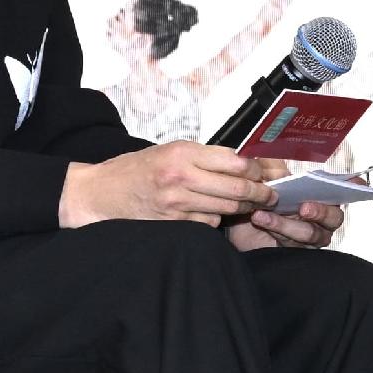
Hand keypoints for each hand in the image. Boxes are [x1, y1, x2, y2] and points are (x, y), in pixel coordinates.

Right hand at [60, 141, 269, 228]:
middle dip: (261, 192)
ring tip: (254, 205)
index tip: (266, 173)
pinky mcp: (172, 222)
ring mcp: (176, 201)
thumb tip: (245, 162)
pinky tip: (219, 214)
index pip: (235, 161)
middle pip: (237, 187)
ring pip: (227, 207)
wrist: (101, 192)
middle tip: (271, 195)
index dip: (257, 169)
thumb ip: (205, 156)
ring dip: (245, 208)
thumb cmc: (139, 168)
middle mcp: (180, 176)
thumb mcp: (171, 150)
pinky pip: (208, 222)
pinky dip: (218, 219)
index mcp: (183, 152)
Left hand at [224, 163, 347, 251]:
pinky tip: (260, 220)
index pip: (344, 191)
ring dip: (286, 223)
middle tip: (304, 208)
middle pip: (334, 217)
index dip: (354, 188)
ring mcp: (311, 237)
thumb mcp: (264, 181)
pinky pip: (293, 244)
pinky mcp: (297, 251)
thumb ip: (275, 171)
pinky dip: (276, 230)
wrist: (236, 225)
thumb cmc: (257, 201)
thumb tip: (283, 170)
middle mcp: (321, 218)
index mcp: (320, 196)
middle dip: (320, 211)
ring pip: (311, 233)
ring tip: (263, 214)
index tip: (356, 185)